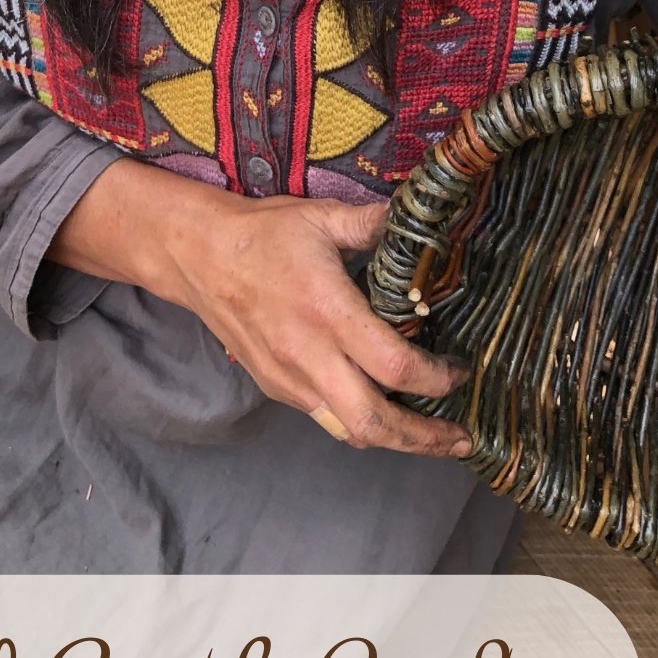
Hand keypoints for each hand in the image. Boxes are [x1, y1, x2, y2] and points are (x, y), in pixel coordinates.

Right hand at [49, 157, 471, 459]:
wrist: (196, 256)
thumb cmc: (263, 233)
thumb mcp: (322, 217)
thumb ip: (375, 224)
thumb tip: (423, 216)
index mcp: (328, 311)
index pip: (394, 366)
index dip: (436, 379)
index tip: (461, 373)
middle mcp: (309, 355)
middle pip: (374, 423)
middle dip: (423, 439)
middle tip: (461, 439)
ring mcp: (289, 379)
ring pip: (349, 431)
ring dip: (394, 441)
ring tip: (431, 438)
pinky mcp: (276, 387)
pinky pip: (326, 417)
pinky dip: (361, 423)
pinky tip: (384, 410)